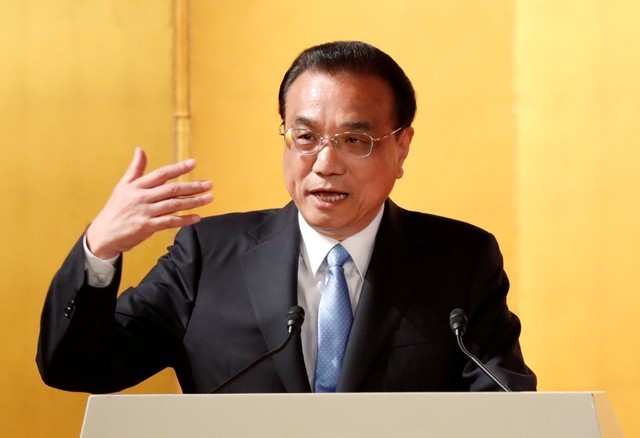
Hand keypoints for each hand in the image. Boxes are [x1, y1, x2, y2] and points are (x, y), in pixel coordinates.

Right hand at [85, 148, 212, 258]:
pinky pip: (170, 222)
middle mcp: (141, 197)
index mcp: (137, 186)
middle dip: (193, 186)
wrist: (103, 235)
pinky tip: (197, 218)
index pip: (161, 174)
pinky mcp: (146, 227)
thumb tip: (140, 149)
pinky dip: (184, 220)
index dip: (178, 168)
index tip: (194, 163)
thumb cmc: (115, 209)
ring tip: (209, 198)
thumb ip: (135, 169)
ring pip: (173, 205)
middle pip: (171, 189)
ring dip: (193, 202)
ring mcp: (144, 212)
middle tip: (209, 184)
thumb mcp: (122, 186)